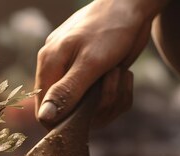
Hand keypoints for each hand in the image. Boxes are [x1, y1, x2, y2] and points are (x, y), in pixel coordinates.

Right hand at [36, 0, 165, 127]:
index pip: (46, 114)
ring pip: (93, 110)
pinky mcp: (94, 77)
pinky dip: (120, 91)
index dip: (66, 120)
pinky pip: (105, 101)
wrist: (135, 6)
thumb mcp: (90, 62)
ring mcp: (77, 76)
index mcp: (49, 66)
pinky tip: (123, 72)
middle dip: (98, 104)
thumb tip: (44, 117)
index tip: (90, 111)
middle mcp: (59, 73)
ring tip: (118, 72)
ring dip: (114, 96)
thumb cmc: (110, 28)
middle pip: (72, 114)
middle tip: (112, 80)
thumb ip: (67, 91)